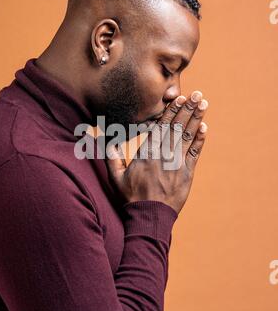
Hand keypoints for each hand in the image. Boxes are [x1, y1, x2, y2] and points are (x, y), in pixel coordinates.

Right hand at [106, 91, 207, 214]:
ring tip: (203, 103)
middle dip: (187, 109)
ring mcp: (177, 163)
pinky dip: (200, 139)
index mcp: (147, 152)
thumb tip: (107, 140)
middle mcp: (164, 154)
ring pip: (188, 136)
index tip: (179, 98)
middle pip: (177, 127)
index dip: (171, 111)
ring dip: (196, 118)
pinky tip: (204, 127)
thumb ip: (112, 157)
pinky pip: (195, 152)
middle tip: (197, 94)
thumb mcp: (116, 177)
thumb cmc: (131, 197)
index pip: (161, 126)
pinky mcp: (187, 173)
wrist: (150, 216)